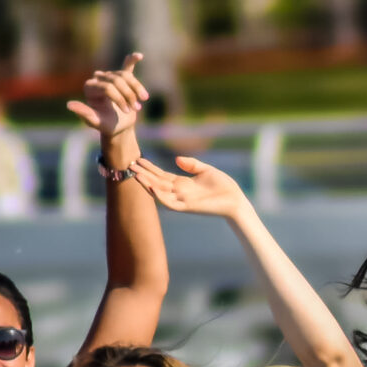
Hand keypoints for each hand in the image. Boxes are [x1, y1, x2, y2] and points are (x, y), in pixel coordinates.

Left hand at [66, 53, 148, 150]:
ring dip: (136, 88)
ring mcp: (110, 77)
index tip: (128, 111)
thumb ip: (83, 113)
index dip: (120, 98)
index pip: (108, 86)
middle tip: (135, 109)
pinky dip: (132, 60)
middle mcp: (98, 79)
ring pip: (126, 76)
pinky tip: (139, 56)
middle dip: (128, 95)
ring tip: (142, 101)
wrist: (119, 126)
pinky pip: (127, 67)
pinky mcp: (122, 78)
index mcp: (89, 88)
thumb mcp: (95, 121)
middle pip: (117, 80)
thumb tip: (68, 105)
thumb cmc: (105, 125)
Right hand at [127, 154, 248, 221]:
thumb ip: (192, 164)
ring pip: (160, 192)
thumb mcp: (206, 170)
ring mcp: (182, 200)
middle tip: (130, 165)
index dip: (150, 168)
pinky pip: (170, 203)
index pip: (162, 175)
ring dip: (148, 184)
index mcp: (183, 183)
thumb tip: (176, 159)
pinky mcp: (188, 207)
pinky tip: (152, 188)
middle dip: (144, 174)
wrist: (235, 200)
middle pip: (157, 182)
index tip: (138, 160)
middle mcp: (179, 192)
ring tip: (136, 174)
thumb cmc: (223, 186)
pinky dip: (160, 196)